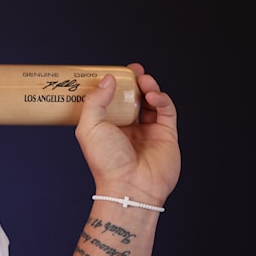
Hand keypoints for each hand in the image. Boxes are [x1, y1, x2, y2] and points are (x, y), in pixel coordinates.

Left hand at [75, 63, 180, 205]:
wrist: (129, 186)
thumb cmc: (106, 162)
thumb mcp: (89, 128)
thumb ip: (95, 102)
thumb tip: (108, 79)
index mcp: (108, 127)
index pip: (113, 100)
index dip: (116, 85)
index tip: (116, 71)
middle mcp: (129, 128)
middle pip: (135, 98)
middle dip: (136, 82)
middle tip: (134, 70)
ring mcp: (149, 131)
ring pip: (152, 102)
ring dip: (149, 88)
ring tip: (144, 81)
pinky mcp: (166, 134)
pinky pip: (166, 111)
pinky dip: (162, 99)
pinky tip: (153, 96)